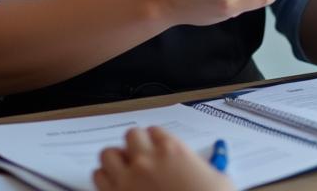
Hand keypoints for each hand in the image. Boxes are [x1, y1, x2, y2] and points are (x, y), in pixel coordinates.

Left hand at [93, 126, 234, 190]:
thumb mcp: (218, 181)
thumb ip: (208, 166)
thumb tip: (206, 163)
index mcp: (172, 150)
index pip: (155, 131)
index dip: (157, 143)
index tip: (159, 153)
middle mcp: (147, 160)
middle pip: (132, 136)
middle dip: (136, 147)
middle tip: (142, 160)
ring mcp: (129, 178)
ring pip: (109, 154)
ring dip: (116, 161)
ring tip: (125, 171)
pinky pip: (99, 177)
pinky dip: (105, 179)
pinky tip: (117, 186)